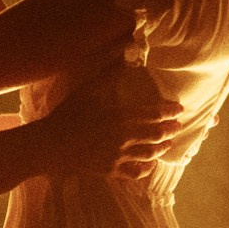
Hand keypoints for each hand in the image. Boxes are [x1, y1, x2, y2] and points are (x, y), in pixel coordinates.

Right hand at [39, 52, 179, 180]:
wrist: (49, 145)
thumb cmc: (67, 114)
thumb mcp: (87, 89)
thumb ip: (109, 73)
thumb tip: (126, 54)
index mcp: (119, 116)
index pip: (153, 114)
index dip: (169, 112)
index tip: (179, 109)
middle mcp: (123, 138)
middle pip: (156, 135)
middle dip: (170, 130)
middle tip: (179, 126)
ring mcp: (117, 156)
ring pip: (149, 154)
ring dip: (162, 149)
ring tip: (169, 144)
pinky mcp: (110, 170)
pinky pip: (135, 173)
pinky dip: (146, 169)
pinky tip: (150, 165)